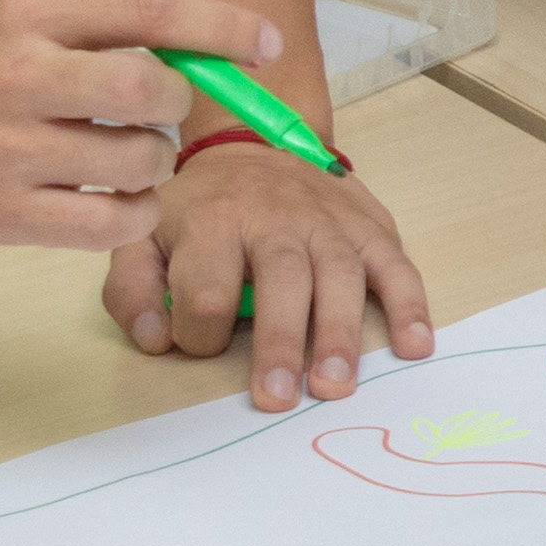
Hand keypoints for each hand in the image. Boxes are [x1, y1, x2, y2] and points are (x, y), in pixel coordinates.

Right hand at [0, 0, 285, 249]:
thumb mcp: (43, 3)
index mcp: (28, 13)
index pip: (146, 11)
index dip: (220, 27)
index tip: (264, 42)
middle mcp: (12, 79)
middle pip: (147, 88)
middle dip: (181, 97)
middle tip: (167, 103)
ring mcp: (3, 151)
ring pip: (139, 160)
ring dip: (159, 157)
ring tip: (130, 148)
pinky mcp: (3, 214)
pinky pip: (114, 221)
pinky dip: (137, 209)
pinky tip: (118, 191)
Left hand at [100, 137, 432, 412]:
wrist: (255, 149)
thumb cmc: (199, 210)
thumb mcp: (143, 237)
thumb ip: (131, 290)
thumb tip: (156, 341)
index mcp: (212, 221)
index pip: (206, 289)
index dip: (198, 332)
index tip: (198, 346)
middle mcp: (275, 217)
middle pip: (281, 280)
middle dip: (280, 340)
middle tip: (279, 397)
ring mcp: (329, 221)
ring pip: (339, 273)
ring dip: (340, 332)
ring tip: (336, 385)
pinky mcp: (370, 226)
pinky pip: (396, 265)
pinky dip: (409, 305)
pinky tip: (414, 346)